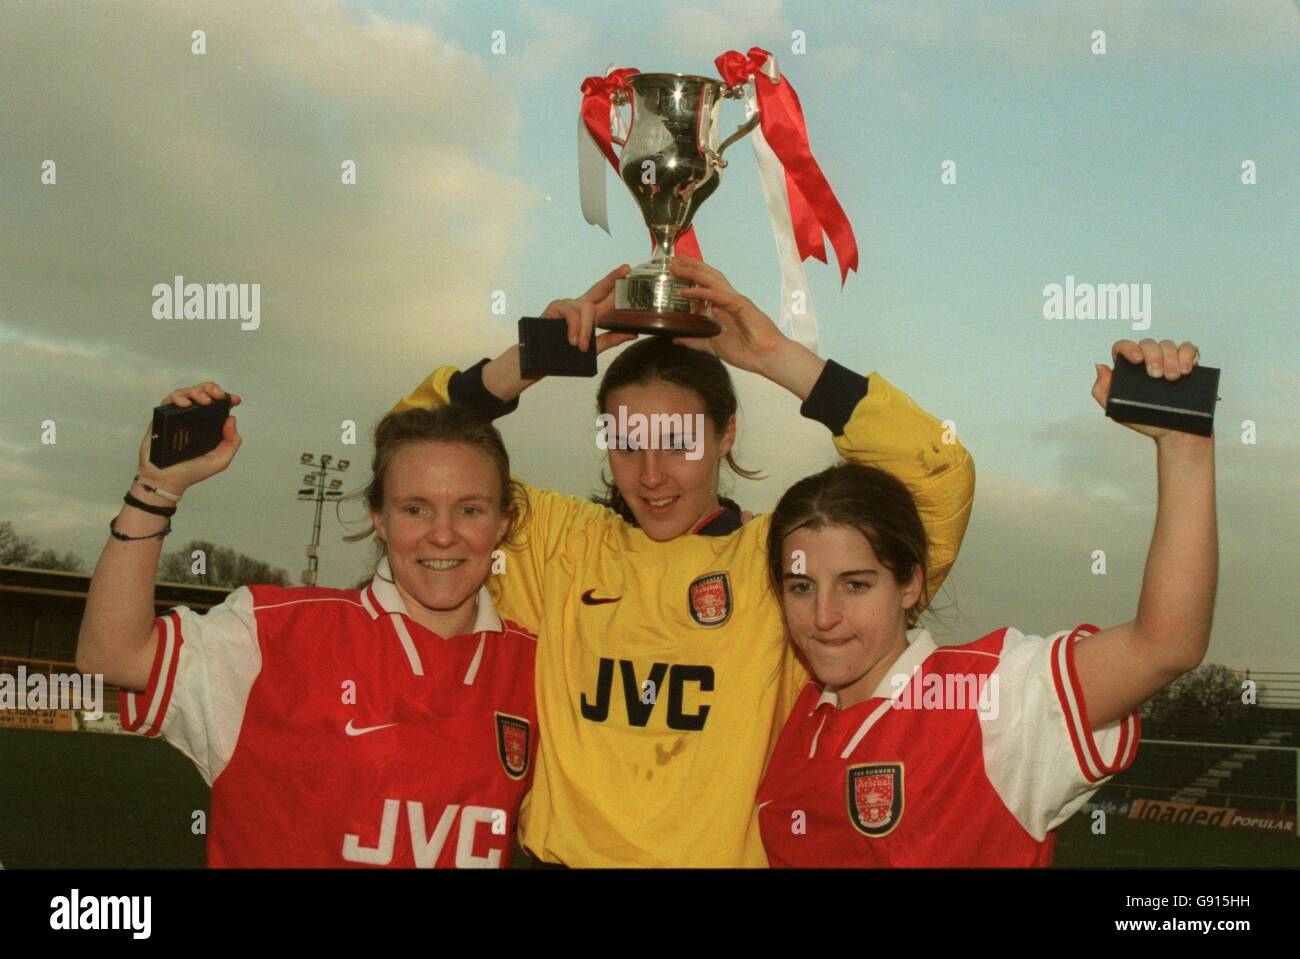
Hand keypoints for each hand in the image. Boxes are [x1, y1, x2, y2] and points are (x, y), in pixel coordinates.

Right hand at [137, 382, 242, 493]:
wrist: (167, 480)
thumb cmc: (192, 471)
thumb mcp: (221, 460)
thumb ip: (231, 442)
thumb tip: (231, 418)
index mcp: (208, 425)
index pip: (218, 405)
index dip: (227, 398)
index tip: (235, 400)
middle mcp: (193, 418)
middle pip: (202, 393)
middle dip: (212, 389)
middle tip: (218, 396)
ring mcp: (177, 417)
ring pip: (185, 393)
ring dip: (196, 392)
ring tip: (204, 401)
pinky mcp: (162, 418)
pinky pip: (168, 401)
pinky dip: (178, 398)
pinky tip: (186, 405)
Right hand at [541, 264, 637, 354]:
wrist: (541, 362)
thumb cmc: (565, 353)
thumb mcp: (593, 348)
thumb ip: (611, 339)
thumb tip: (633, 333)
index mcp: (589, 314)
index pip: (605, 295)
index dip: (615, 282)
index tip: (627, 269)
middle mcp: (579, 306)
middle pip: (598, 288)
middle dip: (612, 278)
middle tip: (625, 270)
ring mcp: (567, 305)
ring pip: (586, 308)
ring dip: (586, 329)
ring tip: (582, 346)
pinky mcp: (554, 308)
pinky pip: (571, 314)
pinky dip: (574, 328)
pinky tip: (572, 340)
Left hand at [670, 256, 784, 374]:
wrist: (764, 358)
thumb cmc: (745, 351)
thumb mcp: (711, 346)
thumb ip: (694, 340)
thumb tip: (677, 338)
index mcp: (723, 306)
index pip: (705, 285)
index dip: (690, 275)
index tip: (674, 270)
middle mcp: (727, 299)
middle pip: (707, 276)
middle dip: (690, 266)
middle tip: (673, 259)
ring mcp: (734, 300)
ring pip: (711, 279)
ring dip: (693, 271)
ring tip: (676, 266)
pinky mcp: (739, 304)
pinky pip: (717, 294)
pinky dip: (700, 291)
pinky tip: (686, 291)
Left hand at [1092, 339, 1202, 440]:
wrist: (1173, 434)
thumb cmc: (1145, 421)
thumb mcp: (1117, 410)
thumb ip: (1101, 390)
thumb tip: (1100, 367)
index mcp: (1128, 369)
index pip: (1123, 347)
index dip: (1128, 347)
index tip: (1137, 359)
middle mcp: (1147, 361)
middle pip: (1148, 344)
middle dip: (1154, 357)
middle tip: (1157, 376)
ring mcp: (1168, 361)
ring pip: (1168, 345)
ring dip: (1171, 359)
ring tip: (1172, 377)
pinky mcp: (1186, 364)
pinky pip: (1188, 348)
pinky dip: (1188, 355)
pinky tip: (1185, 369)